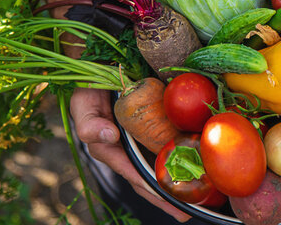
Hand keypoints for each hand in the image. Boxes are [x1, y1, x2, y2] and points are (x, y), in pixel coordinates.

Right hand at [70, 87, 190, 221]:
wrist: (101, 69)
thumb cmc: (89, 90)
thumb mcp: (83, 105)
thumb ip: (89, 123)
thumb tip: (109, 136)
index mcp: (111, 151)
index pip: (133, 174)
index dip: (150, 189)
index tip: (168, 200)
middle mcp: (128, 150)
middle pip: (148, 179)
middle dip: (166, 198)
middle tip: (187, 212)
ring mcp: (141, 141)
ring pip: (160, 166)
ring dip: (177, 183)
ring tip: (198, 198)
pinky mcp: (153, 128)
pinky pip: (167, 146)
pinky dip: (181, 157)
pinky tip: (197, 167)